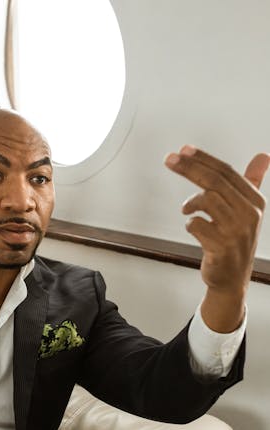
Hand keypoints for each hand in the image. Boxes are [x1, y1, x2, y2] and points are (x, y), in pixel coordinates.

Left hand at [165, 146, 268, 331]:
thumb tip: (265, 156)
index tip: (183, 150)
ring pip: (207, 200)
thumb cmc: (236, 241)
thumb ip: (253, 181)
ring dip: (190, 203)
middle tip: (169, 160)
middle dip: (189, 168)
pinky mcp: (221, 247)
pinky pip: (197, 224)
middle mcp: (249, 214)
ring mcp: (236, 231)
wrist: (232, 279)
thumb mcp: (248, 210)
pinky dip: (190, 224)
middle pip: (215, 181)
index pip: (227, 172)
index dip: (203, 158)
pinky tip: (193, 228)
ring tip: (187, 210)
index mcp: (255, 201)